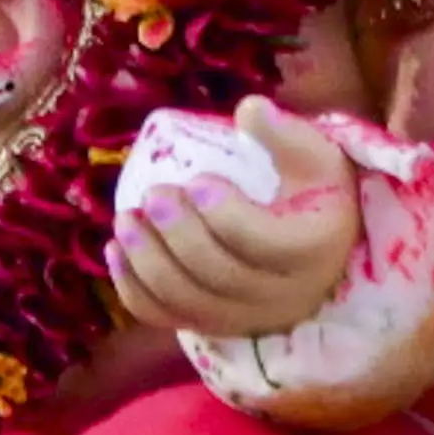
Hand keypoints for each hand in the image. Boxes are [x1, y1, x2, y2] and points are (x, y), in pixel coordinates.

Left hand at [106, 97, 361, 343]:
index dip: (226, 216)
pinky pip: (167, 318)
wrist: (318, 242)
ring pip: (189, 303)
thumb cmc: (312, 189)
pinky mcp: (214, 325)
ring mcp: (247, 318)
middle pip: (222, 276)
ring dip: (149, 263)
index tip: (197, 181)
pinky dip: (135, 290)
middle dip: (180, 236)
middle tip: (154, 195)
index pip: (266, 244)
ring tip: (126, 219)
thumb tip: (248, 109)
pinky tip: (115, 251)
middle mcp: (285, 296)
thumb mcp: (315, 154)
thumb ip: (284, 133)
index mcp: (315, 249)